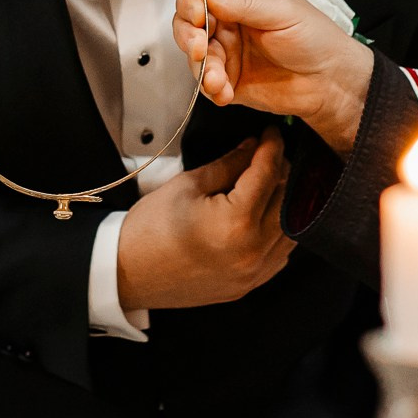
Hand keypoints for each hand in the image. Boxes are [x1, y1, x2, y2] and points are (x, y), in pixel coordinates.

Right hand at [115, 130, 295, 311]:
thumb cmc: (149, 230)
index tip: (272, 133)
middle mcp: (252, 251)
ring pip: (290, 228)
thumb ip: (229, 164)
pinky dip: (278, 230)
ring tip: (266, 183)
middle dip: (280, 171)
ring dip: (283, 201)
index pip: (268, 174)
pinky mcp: (250, 284)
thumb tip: (253, 147)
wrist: (126, 273)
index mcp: (235, 223)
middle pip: (286, 199)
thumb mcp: (188, 185)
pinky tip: (263, 215)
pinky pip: (280, 253)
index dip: (272, 147)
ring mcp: (253, 273)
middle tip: (266, 155)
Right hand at [174, 0, 372, 153]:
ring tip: (218, 79)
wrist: (330, 82)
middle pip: (187, 21)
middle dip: (188, 36)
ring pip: (193, 54)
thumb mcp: (281, 11)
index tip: (197, 15)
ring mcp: (226, 50)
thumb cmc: (315, 38)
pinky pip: (206, 82)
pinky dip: (211, 88)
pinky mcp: (227, 78)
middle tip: (200, 48)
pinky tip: (226, 92)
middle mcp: (228, 19)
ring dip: (202, 67)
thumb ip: (242, 3)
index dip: (191, 1)